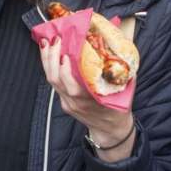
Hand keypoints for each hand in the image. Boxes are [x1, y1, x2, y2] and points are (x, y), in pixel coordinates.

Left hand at [39, 38, 133, 160]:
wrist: (110, 130)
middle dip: (52, 58)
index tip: (65, 54)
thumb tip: (122, 51)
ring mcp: (68, 103)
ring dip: (47, 60)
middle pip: (57, 80)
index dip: (66, 71)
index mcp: (91, 100)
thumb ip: (123, 74)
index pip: (73, 86)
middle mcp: (76, 102)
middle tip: (54, 40)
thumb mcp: (124, 93)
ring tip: (46, 43)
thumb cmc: (118, 110)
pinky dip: (51, 68)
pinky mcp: (64, 103)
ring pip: (52, 81)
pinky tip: (50, 56)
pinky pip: (54, 84)